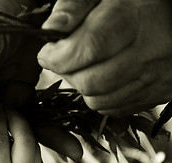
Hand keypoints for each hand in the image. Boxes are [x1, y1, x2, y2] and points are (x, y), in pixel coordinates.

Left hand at [38, 0, 171, 114]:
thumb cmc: (139, 2)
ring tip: (84, 66)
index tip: (47, 53)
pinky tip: (103, 76)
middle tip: (64, 59)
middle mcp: (150, 52)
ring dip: (82, 86)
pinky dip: (100, 97)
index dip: (58, 57)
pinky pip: (115, 109)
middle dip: (66, 72)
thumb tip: (52, 27)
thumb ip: (76, 6)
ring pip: (99, 101)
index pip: (88, 48)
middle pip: (90, 82)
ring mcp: (156, 77)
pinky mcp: (158, 94)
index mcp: (134, 19)